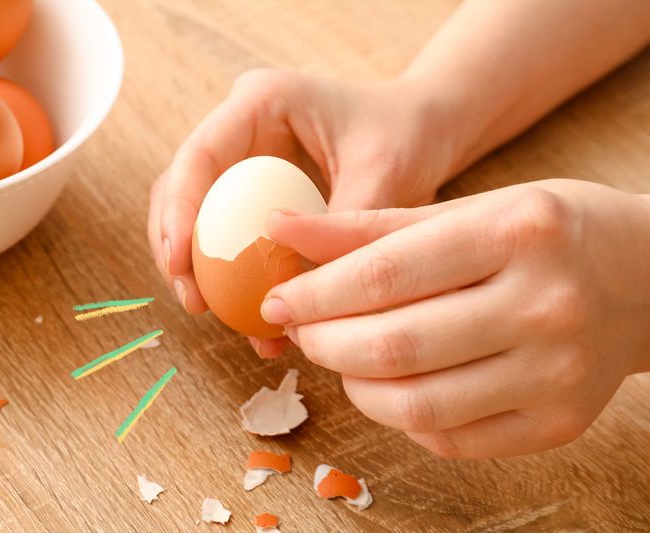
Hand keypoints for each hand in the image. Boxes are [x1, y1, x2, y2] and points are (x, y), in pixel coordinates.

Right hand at [147, 68, 457, 356]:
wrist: (424, 131)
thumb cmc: (407, 135)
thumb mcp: (383, 173)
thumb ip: (340, 225)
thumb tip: (296, 290)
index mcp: (262, 102)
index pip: (201, 155)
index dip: (179, 210)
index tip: (180, 264)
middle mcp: (241, 128)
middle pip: (181, 186)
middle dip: (176, 246)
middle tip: (193, 300)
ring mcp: (243, 160)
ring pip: (196, 214)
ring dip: (196, 265)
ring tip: (208, 312)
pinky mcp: (253, 192)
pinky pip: (227, 234)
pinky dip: (230, 274)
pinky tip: (247, 314)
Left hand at [261, 179, 649, 457]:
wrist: (647, 279)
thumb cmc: (545, 233)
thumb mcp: (467, 209)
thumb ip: (370, 226)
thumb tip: (279, 229)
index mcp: (518, 232)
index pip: (384, 275)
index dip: (314, 293)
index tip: (277, 299)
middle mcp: (545, 305)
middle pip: (394, 345)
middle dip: (324, 343)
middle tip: (301, 329)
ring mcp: (558, 373)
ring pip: (416, 404)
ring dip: (355, 385)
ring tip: (341, 357)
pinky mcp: (559, 422)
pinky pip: (450, 437)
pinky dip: (401, 416)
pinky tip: (392, 384)